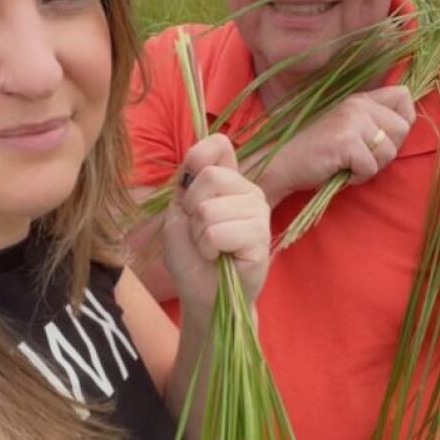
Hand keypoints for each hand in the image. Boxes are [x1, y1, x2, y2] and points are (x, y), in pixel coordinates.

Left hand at [163, 133, 269, 321]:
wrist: (202, 295)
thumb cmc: (190, 256)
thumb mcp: (179, 212)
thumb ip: (189, 181)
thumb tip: (205, 149)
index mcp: (228, 180)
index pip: (218, 144)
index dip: (197, 158)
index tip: (187, 189)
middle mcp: (247, 190)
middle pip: (210, 176)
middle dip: (191, 210)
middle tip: (199, 232)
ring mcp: (258, 211)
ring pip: (210, 208)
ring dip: (199, 235)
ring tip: (210, 248)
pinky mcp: (260, 236)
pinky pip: (218, 232)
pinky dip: (208, 248)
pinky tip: (220, 257)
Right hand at [253, 85, 415, 205]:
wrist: (281, 162)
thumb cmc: (315, 152)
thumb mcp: (346, 128)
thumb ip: (371, 121)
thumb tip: (403, 127)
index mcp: (359, 98)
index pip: (403, 96)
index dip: (403, 120)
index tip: (383, 137)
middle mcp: (357, 104)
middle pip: (402, 128)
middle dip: (386, 151)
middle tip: (360, 157)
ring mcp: (351, 121)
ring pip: (389, 151)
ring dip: (371, 167)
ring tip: (347, 165)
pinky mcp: (345, 141)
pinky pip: (370, 167)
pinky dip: (357, 177)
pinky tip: (339, 171)